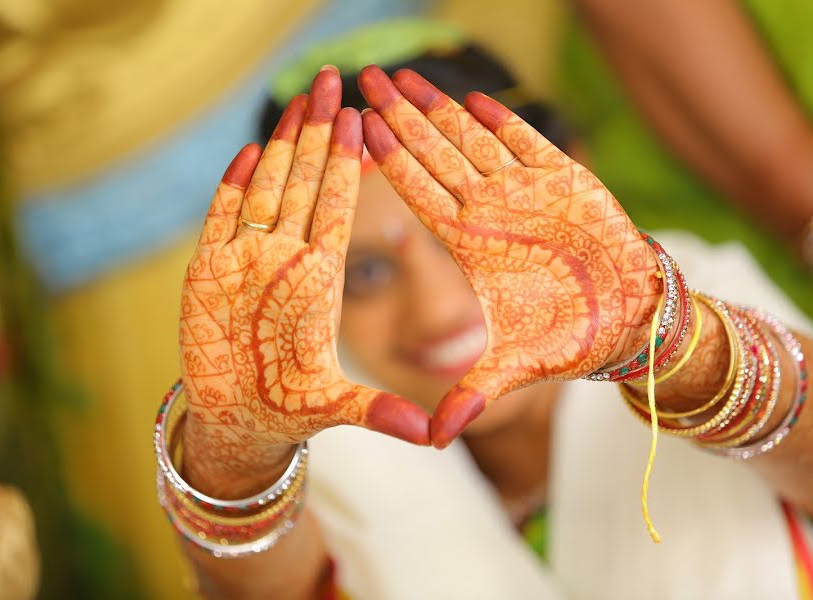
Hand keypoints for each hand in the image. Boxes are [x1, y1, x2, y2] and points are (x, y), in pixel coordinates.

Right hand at [179, 67, 428, 488]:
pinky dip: (229, 189)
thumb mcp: (338, 409)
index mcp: (319, 279)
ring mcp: (245, 263)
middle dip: (317, 132)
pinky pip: (219, 221)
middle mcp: (284, 261)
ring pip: (264, 191)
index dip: (347, 164)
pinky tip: (244, 154)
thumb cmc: (288, 410)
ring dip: (279, 145)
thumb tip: (433, 437)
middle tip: (332, 80)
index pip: (336, 209)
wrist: (239, 420)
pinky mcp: (207, 274)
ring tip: (297, 101)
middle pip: (302, 185)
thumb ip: (379, 414)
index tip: (363, 120)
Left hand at [358, 66, 661, 446]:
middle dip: (401, 117)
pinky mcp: (566, 180)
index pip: (419, 192)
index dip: (388, 160)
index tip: (357, 129)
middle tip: (365, 78)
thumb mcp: (517, 367)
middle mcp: (490, 211)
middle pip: (435, 155)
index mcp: (470, 243)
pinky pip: (530, 142)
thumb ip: (474, 393)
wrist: (628, 319)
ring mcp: (525, 192)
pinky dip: (504, 119)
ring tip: (406, 75)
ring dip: (440, 107)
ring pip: (474, 139)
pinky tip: (474, 95)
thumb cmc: (569, 340)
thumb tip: (436, 441)